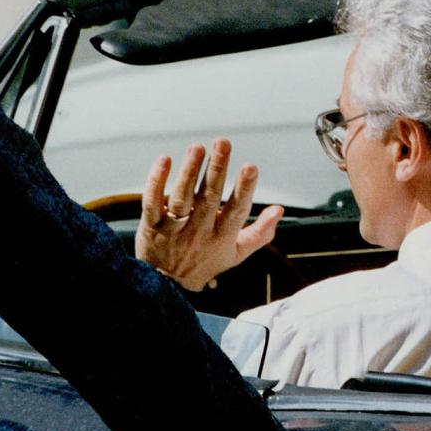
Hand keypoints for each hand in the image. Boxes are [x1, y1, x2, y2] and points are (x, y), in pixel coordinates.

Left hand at [136, 138, 283, 290]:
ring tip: (197, 148)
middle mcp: (199, 231)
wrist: (166, 287)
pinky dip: (156, 182)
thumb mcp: (237, 254)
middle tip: (223, 143)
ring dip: (189, 171)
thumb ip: (260, 232)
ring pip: (182, 197)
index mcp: (222, 237)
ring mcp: (174, 228)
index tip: (250, 167)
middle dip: (216, 169)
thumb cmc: (205, 263)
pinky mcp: (152, 225)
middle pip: (208, 197)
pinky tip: (164, 161)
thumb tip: (279, 210)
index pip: (236, 211)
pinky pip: (152, 202)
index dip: (244, 189)